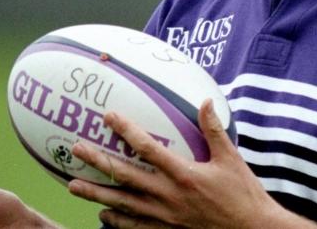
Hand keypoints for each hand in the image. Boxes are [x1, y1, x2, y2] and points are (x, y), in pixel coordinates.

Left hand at [67, 99, 316, 228]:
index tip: (109, 116)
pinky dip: (117, 221)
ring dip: (96, 194)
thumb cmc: (243, 195)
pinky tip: (103, 215)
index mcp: (183, 174)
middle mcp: (168, 196)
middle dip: (98, 162)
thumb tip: (205, 100)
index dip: (126, 130)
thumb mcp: (231, 158)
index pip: (147, 148)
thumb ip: (214, 129)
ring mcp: (165, 217)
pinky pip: (135, 227)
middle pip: (125, 176)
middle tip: (76, 150)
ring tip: (73, 185)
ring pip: (123, 204)